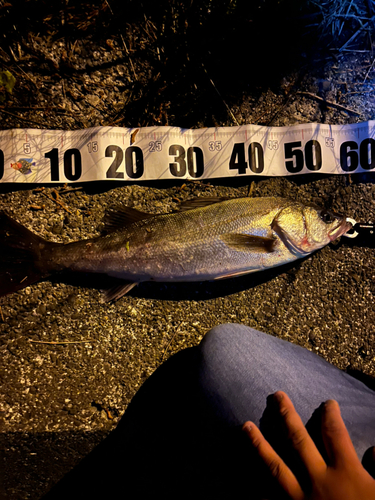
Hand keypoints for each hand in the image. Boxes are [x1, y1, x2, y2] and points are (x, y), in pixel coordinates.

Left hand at [242, 391, 374, 499]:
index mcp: (345, 473)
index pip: (335, 434)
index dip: (330, 415)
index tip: (327, 403)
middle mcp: (318, 481)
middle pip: (298, 440)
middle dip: (286, 415)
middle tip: (275, 396)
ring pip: (275, 466)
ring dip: (258, 445)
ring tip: (244, 427)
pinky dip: (256, 493)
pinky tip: (243, 484)